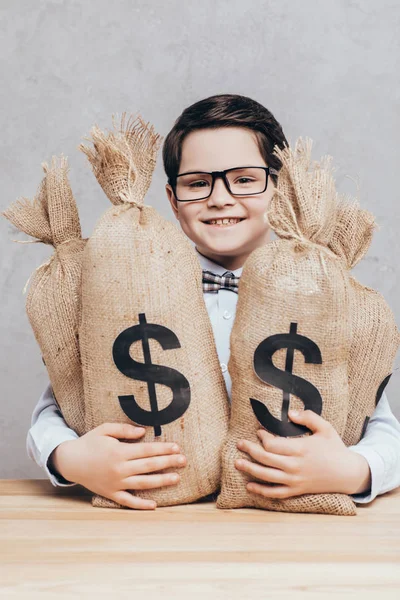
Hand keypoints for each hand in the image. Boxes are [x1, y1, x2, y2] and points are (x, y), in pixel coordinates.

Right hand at [49, 423, 185, 509]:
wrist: (70, 461)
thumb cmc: (89, 443)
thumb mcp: (105, 429)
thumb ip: (124, 430)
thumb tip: (143, 432)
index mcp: (119, 452)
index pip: (147, 450)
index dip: (163, 449)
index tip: (176, 447)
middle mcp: (119, 469)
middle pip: (149, 466)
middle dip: (168, 463)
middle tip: (184, 460)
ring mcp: (116, 483)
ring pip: (143, 484)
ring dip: (161, 481)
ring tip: (177, 478)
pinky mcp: (110, 494)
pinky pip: (128, 502)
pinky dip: (141, 505)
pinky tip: (155, 505)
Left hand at [235, 409, 370, 498]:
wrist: (348, 474)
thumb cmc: (335, 448)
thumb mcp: (325, 428)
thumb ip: (308, 417)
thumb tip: (290, 413)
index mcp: (301, 449)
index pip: (273, 444)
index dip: (263, 437)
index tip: (259, 431)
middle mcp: (295, 466)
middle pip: (266, 459)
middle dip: (250, 450)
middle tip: (239, 443)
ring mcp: (295, 480)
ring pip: (267, 476)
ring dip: (250, 469)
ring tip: (237, 462)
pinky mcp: (296, 490)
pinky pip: (275, 493)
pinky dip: (261, 491)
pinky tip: (249, 486)